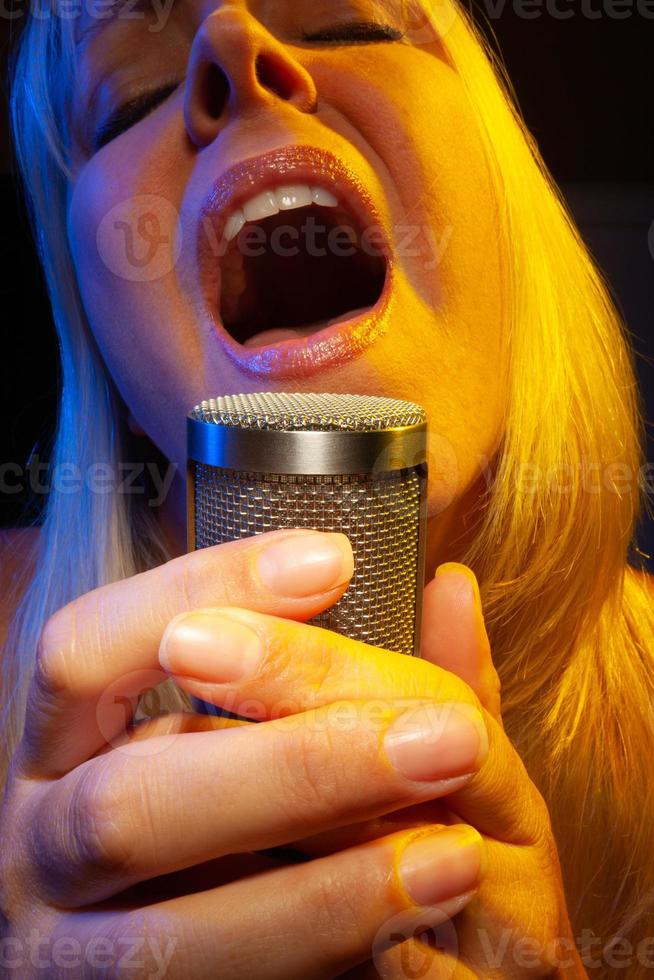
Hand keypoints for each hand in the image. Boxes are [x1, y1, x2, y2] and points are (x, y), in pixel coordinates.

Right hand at [1, 529, 496, 978]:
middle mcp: (43, 840)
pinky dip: (313, 961)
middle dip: (299, 769)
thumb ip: (360, 676)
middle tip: (446, 737)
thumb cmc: (246, 816)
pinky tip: (407, 934)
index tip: (333, 560)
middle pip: (129, 802)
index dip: (198, 596)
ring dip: (326, 895)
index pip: (84, 649)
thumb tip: (450, 591)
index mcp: (63, 743)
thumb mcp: (273, 727)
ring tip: (455, 856)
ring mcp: (66, 949)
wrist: (218, 944)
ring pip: (166, 938)